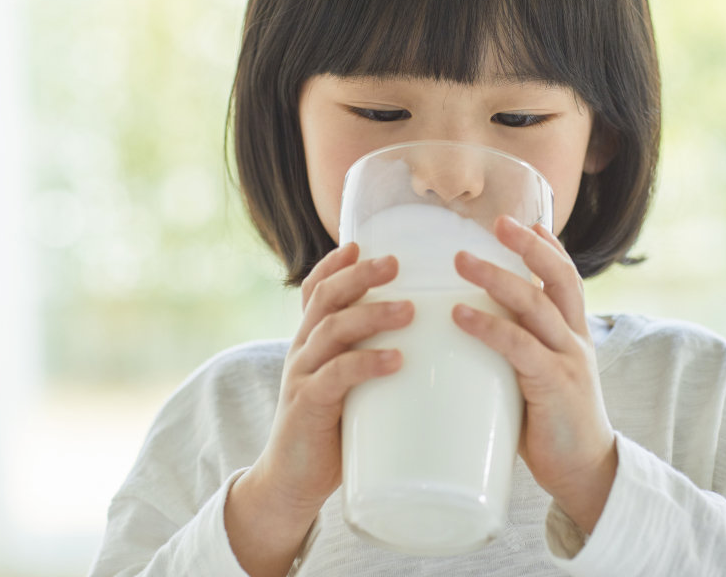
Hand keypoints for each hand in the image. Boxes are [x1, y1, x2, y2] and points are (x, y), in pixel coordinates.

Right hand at [225, 243, 411, 575]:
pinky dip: (366, 363)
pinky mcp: (307, 406)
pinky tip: (394, 360)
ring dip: (371, 314)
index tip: (361, 242)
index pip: (315, 290)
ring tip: (409, 310)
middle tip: (395, 262)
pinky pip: (335, 376)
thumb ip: (372, 360)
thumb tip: (433, 343)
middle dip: (360, 275)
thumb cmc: (332, 431)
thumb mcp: (349, 386)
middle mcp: (302, 350)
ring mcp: (302, 375)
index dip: (335, 264)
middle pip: (326, 298)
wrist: (292, 482)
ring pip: (332, 329)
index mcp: (312, 341)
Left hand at [453, 217, 616, 533]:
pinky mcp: (554, 386)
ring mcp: (568, 361)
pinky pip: (520, 347)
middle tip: (495, 222)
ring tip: (461, 260)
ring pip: (535, 305)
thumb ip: (517, 352)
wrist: (586, 473)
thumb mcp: (539, 377)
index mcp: (574, 335)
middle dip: (527, 246)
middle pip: (557, 278)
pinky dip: (488, 326)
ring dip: (497, 277)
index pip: (566, 279)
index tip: (527, 221)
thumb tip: (469, 331)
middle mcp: (576, 340)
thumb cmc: (552, 426)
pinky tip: (460, 314)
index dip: (548, 248)